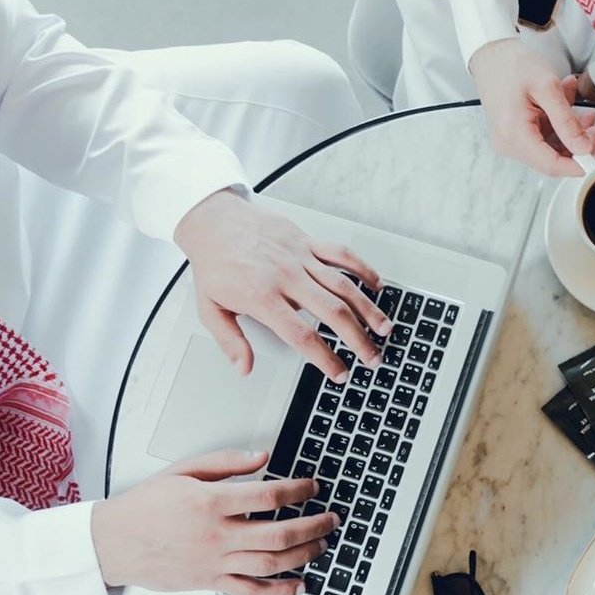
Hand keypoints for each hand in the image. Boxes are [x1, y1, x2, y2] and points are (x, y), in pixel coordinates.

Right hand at [91, 449, 337, 594]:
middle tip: (330, 518)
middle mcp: (216, 535)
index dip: (298, 490)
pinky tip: (298, 584)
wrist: (112, 542)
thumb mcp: (182, 470)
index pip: (268, 495)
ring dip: (303, 555)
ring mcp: (214, 563)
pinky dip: (278, 590)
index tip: (312, 486)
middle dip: (312, 525)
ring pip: (270, 563)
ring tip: (321, 544)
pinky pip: (250, 590)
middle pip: (278, 533)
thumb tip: (261, 457)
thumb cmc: (145, 505)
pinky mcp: (209, 582)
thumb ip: (225, 462)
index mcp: (211, 502)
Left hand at [174, 190, 392, 381]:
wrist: (212, 221)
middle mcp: (287, 277)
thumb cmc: (214, 263)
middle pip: (332, 313)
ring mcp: (300, 257)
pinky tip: (377, 284)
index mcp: (263, 297)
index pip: (302, 335)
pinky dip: (362, 269)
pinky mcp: (306, 241)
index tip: (339, 373)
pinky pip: (341, 254)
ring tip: (384, 328)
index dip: (325, 358)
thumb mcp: (210, 309)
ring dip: (368, 309)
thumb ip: (230, 341)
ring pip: (343, 285)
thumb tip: (243, 367)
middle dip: (358, 339)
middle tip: (372, 358)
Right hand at [469, 38, 594, 175]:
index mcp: (514, 134)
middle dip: (576, 146)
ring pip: (549, 150)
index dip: (578, 165)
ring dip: (569, 135)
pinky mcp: (512, 135)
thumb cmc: (513, 66)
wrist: (492, 56)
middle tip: (594, 127)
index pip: (551, 165)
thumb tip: (583, 147)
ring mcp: (509, 141)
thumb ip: (567, 121)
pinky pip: (541, 139)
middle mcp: (508, 143)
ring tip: (581, 112)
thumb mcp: (548, 88)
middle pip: (551, 160)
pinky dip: (557, 127)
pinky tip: (564, 108)